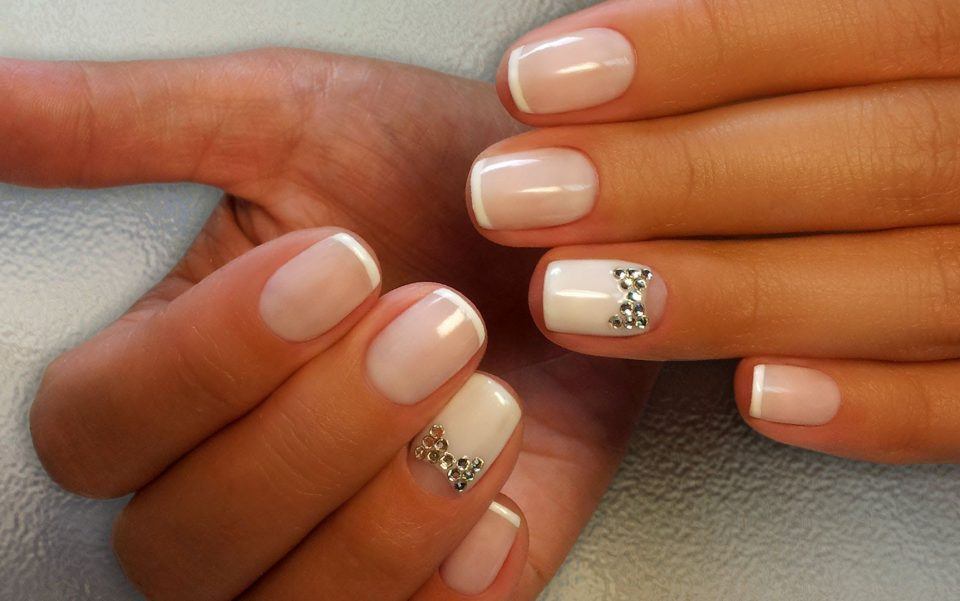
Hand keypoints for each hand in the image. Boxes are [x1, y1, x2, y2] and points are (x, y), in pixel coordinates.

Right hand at [12, 49, 658, 598]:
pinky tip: (499, 494)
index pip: (99, 432)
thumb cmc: (429, 172)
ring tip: (486, 398)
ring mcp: (332, 545)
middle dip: (319, 434)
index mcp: (174, 374)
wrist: (578, 228)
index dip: (206, 364)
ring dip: (389, 511)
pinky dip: (456, 581)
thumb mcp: (288, 120)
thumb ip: (130, 128)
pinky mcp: (438, 582)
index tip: (335, 265)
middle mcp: (233, 479)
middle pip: (185, 542)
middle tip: (438, 321)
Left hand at [469, 0, 959, 463]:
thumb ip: (828, 39)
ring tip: (581, 300)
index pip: (886, 19)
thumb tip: (643, 41)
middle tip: (519, 196)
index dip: (706, 49)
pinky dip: (897, 409)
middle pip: (897, 155)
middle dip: (687, 179)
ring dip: (748, 296)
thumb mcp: (937, 40)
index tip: (544, 81)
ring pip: (945, 286)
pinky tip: (762, 399)